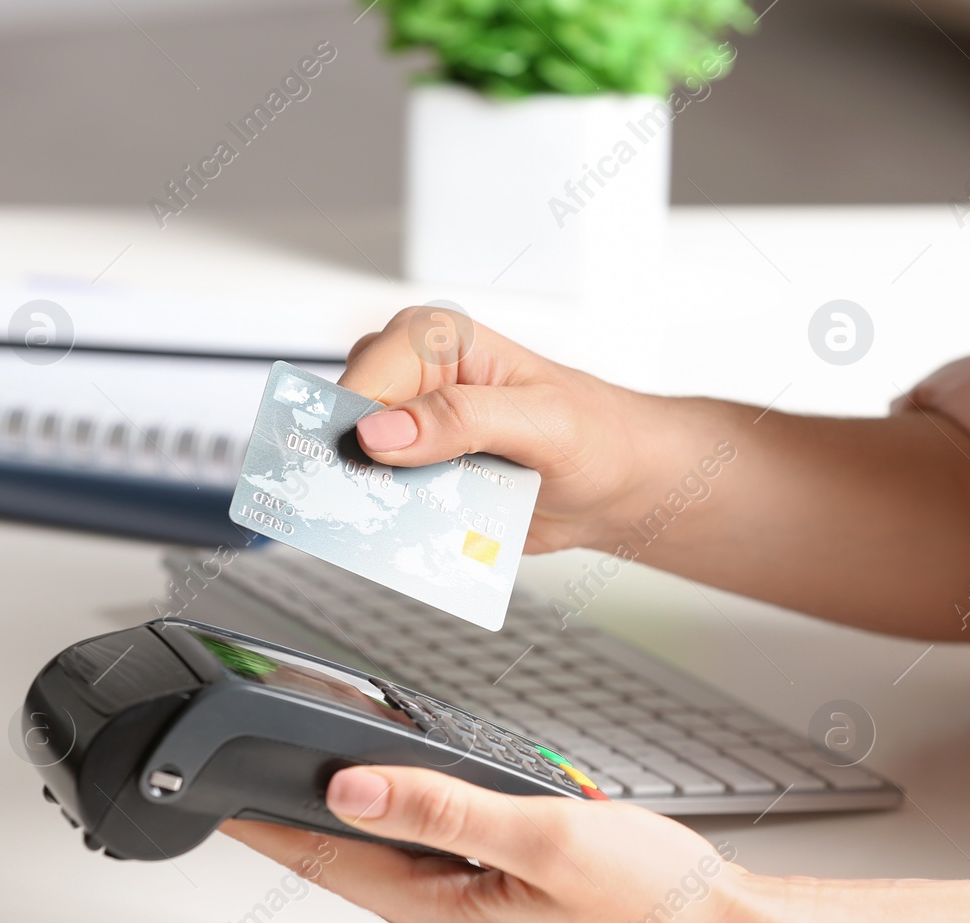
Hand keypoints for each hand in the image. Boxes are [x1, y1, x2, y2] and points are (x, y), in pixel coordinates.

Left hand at [222, 765, 767, 922]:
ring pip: (411, 870)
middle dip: (321, 816)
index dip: (270, 824)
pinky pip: (454, 876)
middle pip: (363, 867)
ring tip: (360, 776)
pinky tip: (455, 811)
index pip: (330, 864)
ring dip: (385, 824)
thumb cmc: (656, 901)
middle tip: (279, 767)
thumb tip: (352, 788)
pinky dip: (436, 838)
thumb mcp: (543, 834)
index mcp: (449, 918)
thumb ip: (442, 807)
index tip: (222, 797)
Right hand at [339, 307, 711, 554]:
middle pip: (347, 420)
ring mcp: (417, 434)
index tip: (360, 460)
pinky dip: (397, 523)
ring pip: (359, 467)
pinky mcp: (423, 477)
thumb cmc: (598, 434)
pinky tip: (421, 534)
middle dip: (356, 464)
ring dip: (376, 499)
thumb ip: (462, 419)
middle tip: (381, 496)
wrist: (622, 485)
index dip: (353, 418)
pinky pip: (387, 502)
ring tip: (407, 519)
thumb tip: (385, 431)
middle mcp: (418, 382)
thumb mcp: (540, 421)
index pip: (367, 371)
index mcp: (439, 341)